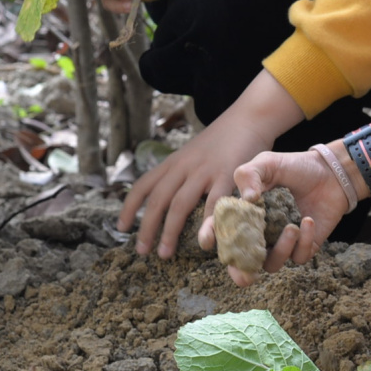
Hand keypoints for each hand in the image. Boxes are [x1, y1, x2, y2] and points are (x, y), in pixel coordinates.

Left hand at [120, 107, 276, 258]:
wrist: (249, 117)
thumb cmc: (222, 140)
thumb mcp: (193, 154)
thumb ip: (181, 173)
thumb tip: (168, 199)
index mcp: (173, 162)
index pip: (143, 185)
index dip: (129, 207)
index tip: (121, 227)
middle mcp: (184, 167)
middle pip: (158, 199)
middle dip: (146, 227)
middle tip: (141, 250)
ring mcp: (205, 171)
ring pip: (180, 204)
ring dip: (169, 231)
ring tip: (164, 253)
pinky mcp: (228, 175)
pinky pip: (215, 204)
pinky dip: (208, 225)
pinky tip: (204, 242)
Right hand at [221, 146, 358, 284]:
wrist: (330, 172)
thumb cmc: (294, 167)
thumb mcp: (267, 163)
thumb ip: (249, 174)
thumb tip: (247, 199)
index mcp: (245, 214)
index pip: (222, 229)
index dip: (211, 237)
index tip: (208, 240)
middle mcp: (259, 233)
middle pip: (242, 262)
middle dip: (240, 272)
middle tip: (244, 275)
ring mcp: (280, 242)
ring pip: (272, 264)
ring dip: (281, 250)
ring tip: (291, 228)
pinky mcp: (303, 247)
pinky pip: (298, 257)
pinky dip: (303, 242)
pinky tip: (307, 221)